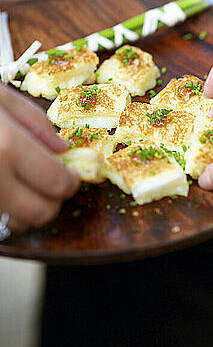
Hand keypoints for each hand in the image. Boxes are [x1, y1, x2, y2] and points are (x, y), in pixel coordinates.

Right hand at [0, 84, 79, 232]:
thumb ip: (34, 123)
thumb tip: (62, 149)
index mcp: (6, 148)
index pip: (57, 183)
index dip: (71, 182)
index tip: (71, 175)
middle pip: (40, 212)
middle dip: (53, 200)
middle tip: (52, 184)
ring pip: (15, 224)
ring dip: (28, 211)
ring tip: (23, 186)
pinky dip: (3, 211)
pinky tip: (2, 190)